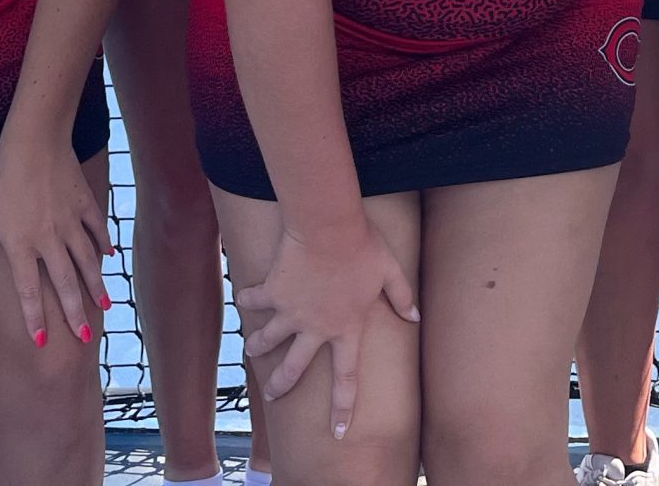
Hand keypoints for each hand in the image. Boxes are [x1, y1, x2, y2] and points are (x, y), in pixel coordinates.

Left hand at [0, 129, 111, 348]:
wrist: (34, 140)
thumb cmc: (1, 175)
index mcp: (21, 244)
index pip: (29, 291)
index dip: (35, 317)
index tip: (42, 340)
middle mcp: (49, 239)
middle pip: (65, 284)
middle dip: (75, 313)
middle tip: (84, 338)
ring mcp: (71, 222)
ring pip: (86, 261)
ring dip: (95, 286)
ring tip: (105, 306)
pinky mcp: (85, 203)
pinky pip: (97, 229)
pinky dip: (104, 244)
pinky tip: (109, 257)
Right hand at [236, 220, 419, 438]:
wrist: (328, 226)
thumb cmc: (362, 247)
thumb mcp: (389, 271)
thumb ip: (403, 297)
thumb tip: (416, 317)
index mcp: (346, 328)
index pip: (347, 378)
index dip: (343, 407)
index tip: (338, 432)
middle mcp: (315, 328)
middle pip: (294, 368)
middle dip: (280, 385)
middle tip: (273, 395)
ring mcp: (290, 312)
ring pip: (267, 340)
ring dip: (257, 346)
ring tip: (251, 349)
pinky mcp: (272, 292)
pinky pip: (254, 300)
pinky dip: (247, 299)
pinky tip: (243, 298)